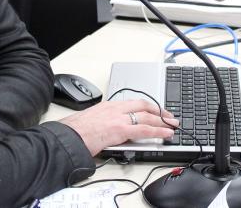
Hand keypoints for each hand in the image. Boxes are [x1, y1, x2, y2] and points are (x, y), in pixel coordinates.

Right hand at [60, 100, 176, 155]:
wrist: (67, 137)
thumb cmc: (74, 131)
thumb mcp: (91, 121)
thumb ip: (103, 123)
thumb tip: (109, 131)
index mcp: (108, 105)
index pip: (133, 103)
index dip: (148, 106)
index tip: (156, 110)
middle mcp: (115, 109)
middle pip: (144, 106)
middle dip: (160, 111)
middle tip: (170, 116)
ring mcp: (118, 118)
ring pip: (147, 117)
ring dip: (163, 121)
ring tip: (173, 125)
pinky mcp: (120, 130)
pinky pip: (144, 130)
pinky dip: (158, 131)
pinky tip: (166, 134)